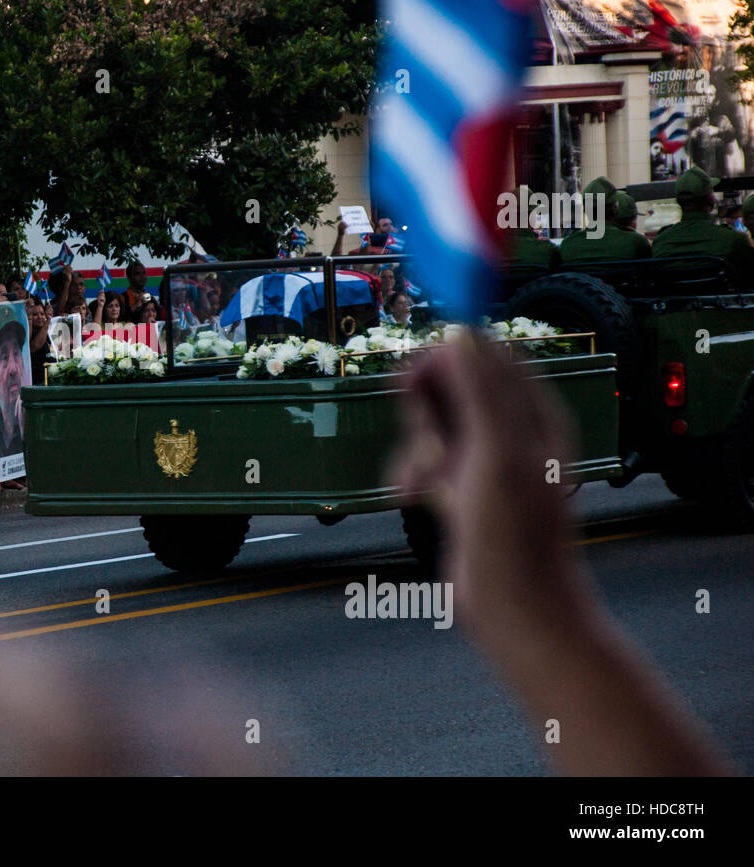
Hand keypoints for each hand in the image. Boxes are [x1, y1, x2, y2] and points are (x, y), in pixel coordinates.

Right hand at [390, 332, 584, 634]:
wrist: (515, 609)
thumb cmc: (518, 537)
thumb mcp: (497, 453)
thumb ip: (480, 390)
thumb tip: (460, 335)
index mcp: (534, 415)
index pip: (488, 356)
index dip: (449, 358)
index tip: (416, 376)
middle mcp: (508, 431)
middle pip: (451, 387)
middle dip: (425, 409)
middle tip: (427, 443)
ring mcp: (480, 460)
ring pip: (429, 423)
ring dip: (414, 447)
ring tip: (423, 482)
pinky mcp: (457, 488)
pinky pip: (420, 459)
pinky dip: (409, 473)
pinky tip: (411, 498)